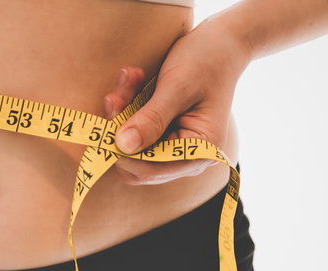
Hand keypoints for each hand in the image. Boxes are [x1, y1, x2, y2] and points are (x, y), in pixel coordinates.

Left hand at [104, 16, 250, 184]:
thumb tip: (123, 147)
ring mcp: (174, 146)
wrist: (221, 43)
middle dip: (120, 129)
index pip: (151, 169)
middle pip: (136, 161)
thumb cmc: (207, 60)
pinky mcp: (163, 134)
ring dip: (122, 112)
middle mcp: (186, 156)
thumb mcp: (178, 87)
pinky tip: (133, 79)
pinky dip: (128, 106)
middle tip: (115, 96)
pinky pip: (133, 129)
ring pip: (130, 144)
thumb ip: (152, 119)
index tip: (105, 125)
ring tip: (129, 78)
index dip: (122, 154)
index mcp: (200, 151)